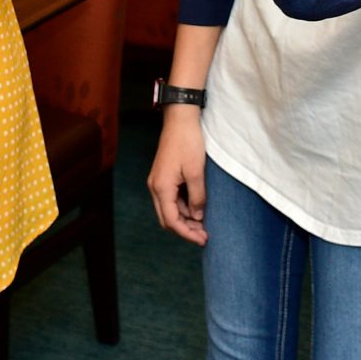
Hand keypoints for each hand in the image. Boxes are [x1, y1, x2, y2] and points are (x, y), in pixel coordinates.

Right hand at [146, 105, 207, 245]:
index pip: (171, 221)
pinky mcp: (163, 177)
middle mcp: (155, 187)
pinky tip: (198, 208)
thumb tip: (198, 216)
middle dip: (185, 229)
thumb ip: (197, 197)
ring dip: (186, 219)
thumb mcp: (197, 172)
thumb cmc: (188, 142)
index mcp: (161, 187)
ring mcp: (158, 182)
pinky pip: (172, 199)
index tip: (203, 240)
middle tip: (204, 235)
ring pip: (169, 210)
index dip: (187, 233)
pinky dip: (184, 207)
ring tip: (204, 223)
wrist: (180, 119)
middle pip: (167, 219)